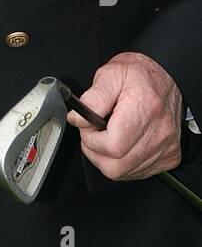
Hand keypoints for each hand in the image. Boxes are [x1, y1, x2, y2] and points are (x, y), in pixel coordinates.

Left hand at [67, 51, 183, 179]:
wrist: (167, 77)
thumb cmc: (140, 75)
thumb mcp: (111, 74)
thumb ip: (92, 98)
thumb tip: (77, 119)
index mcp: (145, 109)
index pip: (113, 146)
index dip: (92, 140)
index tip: (88, 127)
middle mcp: (159, 132)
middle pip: (116, 166)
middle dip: (95, 152)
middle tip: (93, 133)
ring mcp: (165, 148)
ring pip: (124, 172)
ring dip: (108, 159)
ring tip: (107, 136)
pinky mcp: (169, 158)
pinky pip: (138, 172)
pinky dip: (123, 162)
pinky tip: (122, 144)